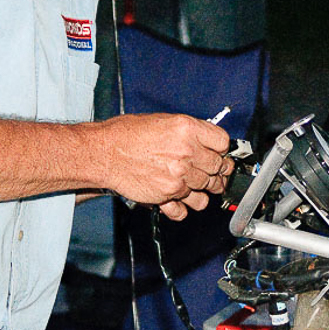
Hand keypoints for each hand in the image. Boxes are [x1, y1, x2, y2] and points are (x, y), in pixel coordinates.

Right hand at [99, 113, 233, 220]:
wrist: (105, 152)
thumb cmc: (128, 134)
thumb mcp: (163, 120)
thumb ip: (189, 132)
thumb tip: (206, 142)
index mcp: (188, 129)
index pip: (223, 142)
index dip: (222, 148)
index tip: (219, 152)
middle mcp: (187, 152)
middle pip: (219, 167)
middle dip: (217, 170)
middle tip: (212, 171)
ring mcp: (179, 176)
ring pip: (208, 190)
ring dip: (204, 190)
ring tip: (196, 185)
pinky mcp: (168, 195)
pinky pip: (187, 208)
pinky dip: (185, 207)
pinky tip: (180, 200)